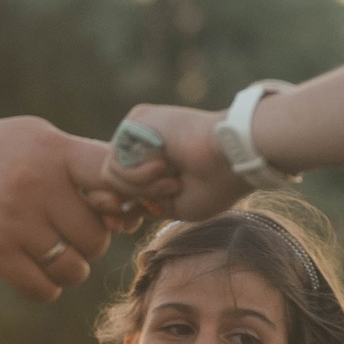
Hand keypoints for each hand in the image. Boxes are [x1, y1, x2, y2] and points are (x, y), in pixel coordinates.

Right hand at [0, 118, 153, 300]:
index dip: (128, 198)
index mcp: (55, 152)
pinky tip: (36, 271)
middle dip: (89, 243)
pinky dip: (46, 286)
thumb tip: (130, 207)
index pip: (114, 176)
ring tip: (55, 254)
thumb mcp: (38, 139)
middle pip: (96, 237)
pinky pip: (42, 288)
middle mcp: (37, 184)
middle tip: (71, 234)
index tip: (118, 209)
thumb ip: (82, 165)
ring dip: (70, 268)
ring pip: (73, 268)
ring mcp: (15, 220)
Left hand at [105, 103, 247, 220]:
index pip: (119, 187)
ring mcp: (138, 130)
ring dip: (143, 187)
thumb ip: (144, 204)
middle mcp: (142, 143)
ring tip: (173, 181)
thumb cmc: (215, 185)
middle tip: (168, 193)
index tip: (135, 223)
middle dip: (132, 199)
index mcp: (152, 160)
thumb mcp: (174, 205)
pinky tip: (165, 165)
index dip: (121, 209)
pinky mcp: (135, 120)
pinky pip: (114, 163)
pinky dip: (139, 176)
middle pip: (110, 182)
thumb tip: (115, 210)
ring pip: (111, 175)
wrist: (233, 157)